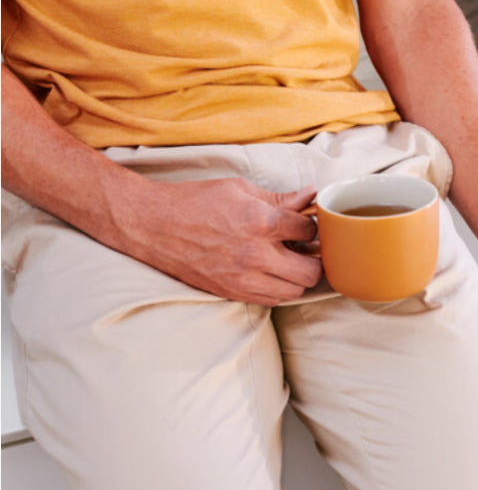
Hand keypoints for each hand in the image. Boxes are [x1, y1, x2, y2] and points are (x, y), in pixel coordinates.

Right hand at [116, 178, 321, 305]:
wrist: (152, 225)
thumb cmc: (195, 201)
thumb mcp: (239, 189)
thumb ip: (279, 198)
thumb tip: (310, 195)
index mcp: (261, 222)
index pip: (310, 231)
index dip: (311, 226)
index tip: (304, 224)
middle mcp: (255, 255)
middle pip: (311, 271)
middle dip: (313, 257)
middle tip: (305, 247)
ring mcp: (243, 278)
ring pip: (294, 291)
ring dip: (297, 276)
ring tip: (287, 260)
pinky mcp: (231, 292)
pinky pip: (271, 300)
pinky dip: (277, 289)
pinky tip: (269, 272)